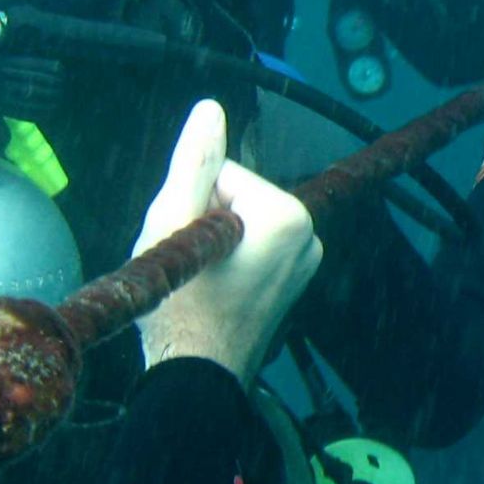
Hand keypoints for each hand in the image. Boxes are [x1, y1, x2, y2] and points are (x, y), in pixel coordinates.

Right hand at [134, 100, 323, 377]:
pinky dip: (227, 259)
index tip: (187, 244)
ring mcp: (305, 261)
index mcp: (288, 215)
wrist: (195, 376)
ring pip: (239, 222)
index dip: (192, 203)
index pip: (222, 173)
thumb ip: (194, 161)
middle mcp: (309, 236)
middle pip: (234, 197)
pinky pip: (251, 248)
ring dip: (212, 241)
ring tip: (201, 280)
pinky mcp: (292, 280)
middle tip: (191, 264)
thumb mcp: (174, 221)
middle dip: (204, 221)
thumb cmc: (181, 303)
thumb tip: (211, 108)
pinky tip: (214, 290)